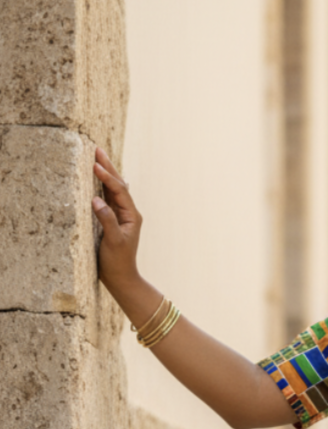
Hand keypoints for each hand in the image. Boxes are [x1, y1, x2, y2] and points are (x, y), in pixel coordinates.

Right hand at [91, 146, 141, 293]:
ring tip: (96, 157)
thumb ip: (107, 220)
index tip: (94, 164)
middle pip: (118, 185)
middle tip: (96, 149)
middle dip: (108, 167)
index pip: (119, 190)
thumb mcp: (112, 241)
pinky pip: (108, 198)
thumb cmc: (117, 262)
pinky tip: (98, 178)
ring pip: (113, 190)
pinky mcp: (113, 220)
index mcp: (132, 216)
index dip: (107, 176)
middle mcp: (128, 213)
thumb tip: (96, 200)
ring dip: (105, 173)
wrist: (121, 279)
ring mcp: (121, 216)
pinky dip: (102, 186)